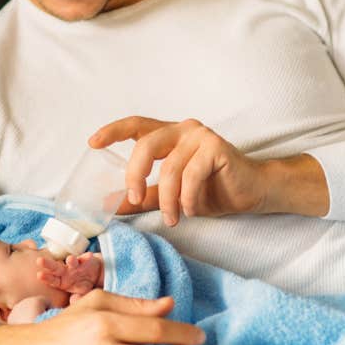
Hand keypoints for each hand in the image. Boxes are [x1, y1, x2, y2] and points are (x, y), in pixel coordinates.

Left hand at [37, 251, 102, 293]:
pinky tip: (89, 256)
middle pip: (56, 268)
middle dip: (48, 264)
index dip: (47, 278)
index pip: (52, 280)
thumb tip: (74, 300)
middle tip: (39, 260)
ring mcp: (75, 266)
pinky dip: (86, 257)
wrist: (95, 276)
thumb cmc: (82, 286)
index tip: (39, 275)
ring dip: (71, 260)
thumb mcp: (79, 294)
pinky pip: (85, 258)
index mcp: (61, 282)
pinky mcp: (85, 260)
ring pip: (71, 261)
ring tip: (70, 259)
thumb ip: (76, 298)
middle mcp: (66, 272)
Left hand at [89, 116, 268, 224]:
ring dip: (168, 200)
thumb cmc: (214, 190)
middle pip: (146, 144)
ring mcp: (201, 136)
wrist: (252, 192)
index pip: (137, 125)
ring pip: (170, 168)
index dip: (113, 131)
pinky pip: (191, 175)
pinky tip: (192, 210)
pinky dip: (188, 198)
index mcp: (170, 135)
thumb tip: (110, 203)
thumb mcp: (172, 195)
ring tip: (173, 219)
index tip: (92, 143)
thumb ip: (144, 196)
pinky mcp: (217, 148)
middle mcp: (183, 130)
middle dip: (135, 175)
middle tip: (133, 199)